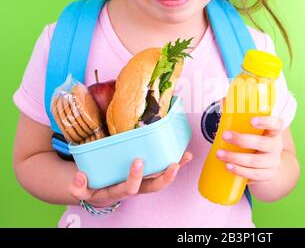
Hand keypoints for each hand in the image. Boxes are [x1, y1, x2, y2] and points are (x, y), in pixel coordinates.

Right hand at [68, 151, 192, 206]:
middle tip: (172, 165)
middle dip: (164, 178)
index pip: (129, 188)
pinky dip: (176, 162)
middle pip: (153, 188)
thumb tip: (79, 176)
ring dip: (175, 169)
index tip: (138, 161)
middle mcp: (136, 187)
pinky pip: (164, 169)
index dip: (135, 177)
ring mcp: (144, 181)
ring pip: (162, 178)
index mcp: (120, 191)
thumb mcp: (83, 189)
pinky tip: (186, 154)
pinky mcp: (149, 174)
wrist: (101, 191)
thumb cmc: (94, 186)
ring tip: (186, 157)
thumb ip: (78, 186)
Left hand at [217, 116, 283, 183]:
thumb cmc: (257, 143)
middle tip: (225, 135)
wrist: (270, 168)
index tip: (252, 120)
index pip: (277, 124)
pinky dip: (239, 171)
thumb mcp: (254, 131)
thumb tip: (224, 100)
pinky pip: (253, 175)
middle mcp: (276, 147)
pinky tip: (228, 166)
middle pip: (263, 143)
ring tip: (220, 154)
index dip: (266, 122)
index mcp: (274, 132)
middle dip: (242, 140)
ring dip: (235, 157)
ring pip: (255, 161)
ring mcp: (272, 162)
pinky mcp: (266, 175)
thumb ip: (240, 116)